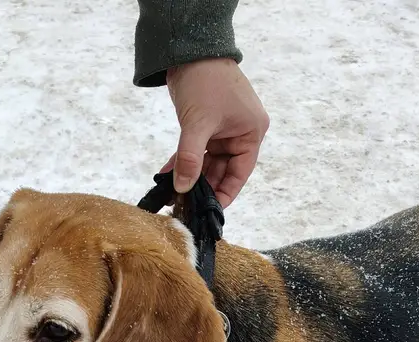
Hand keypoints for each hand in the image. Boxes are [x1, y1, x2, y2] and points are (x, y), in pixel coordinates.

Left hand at [163, 59, 268, 207]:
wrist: (190, 51)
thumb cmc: (205, 82)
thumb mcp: (198, 124)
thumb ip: (190, 158)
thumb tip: (183, 187)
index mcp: (251, 133)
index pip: (240, 173)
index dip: (225, 193)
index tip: (208, 212)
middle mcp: (239, 134)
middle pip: (222, 170)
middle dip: (203, 187)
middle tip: (184, 207)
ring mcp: (222, 130)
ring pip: (206, 163)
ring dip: (190, 177)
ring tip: (173, 196)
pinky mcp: (205, 126)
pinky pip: (195, 151)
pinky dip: (183, 162)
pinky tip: (167, 177)